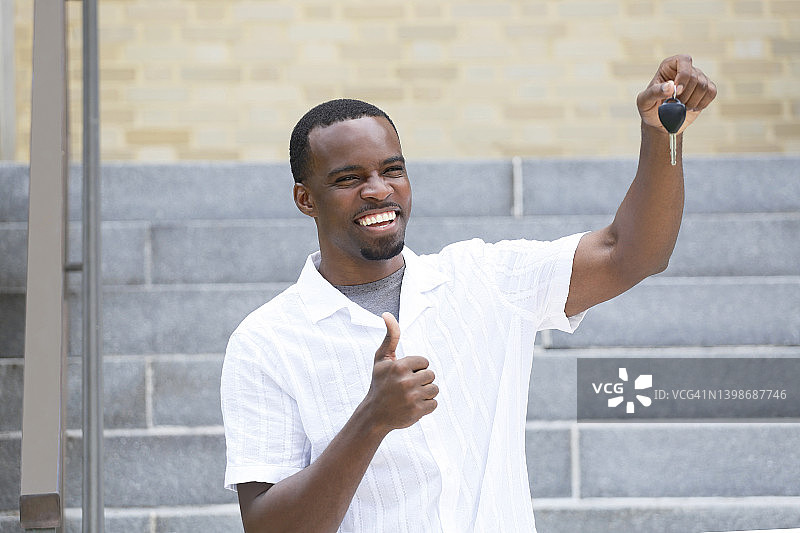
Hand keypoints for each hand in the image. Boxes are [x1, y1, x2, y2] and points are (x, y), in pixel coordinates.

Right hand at [363, 313, 437, 432]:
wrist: (374, 415)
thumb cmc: (380, 383)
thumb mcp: (381, 359)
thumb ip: (390, 336)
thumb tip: (386, 314)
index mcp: (399, 366)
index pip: (425, 362)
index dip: (416, 368)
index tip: (404, 374)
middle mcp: (406, 381)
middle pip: (431, 375)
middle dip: (422, 380)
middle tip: (407, 387)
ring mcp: (412, 397)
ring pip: (434, 389)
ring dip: (426, 393)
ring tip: (411, 396)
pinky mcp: (417, 411)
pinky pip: (434, 404)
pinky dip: (426, 406)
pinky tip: (413, 406)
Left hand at [637, 54, 716, 134]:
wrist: (659, 121)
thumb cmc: (649, 108)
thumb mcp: (644, 101)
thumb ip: (654, 92)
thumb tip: (670, 86)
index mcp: (669, 66)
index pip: (684, 60)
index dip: (683, 75)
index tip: (676, 91)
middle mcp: (685, 69)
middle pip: (695, 77)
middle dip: (685, 95)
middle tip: (675, 104)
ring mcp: (698, 78)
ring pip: (704, 86)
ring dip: (692, 101)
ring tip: (681, 108)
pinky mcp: (706, 89)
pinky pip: (711, 93)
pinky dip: (701, 104)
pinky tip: (691, 108)